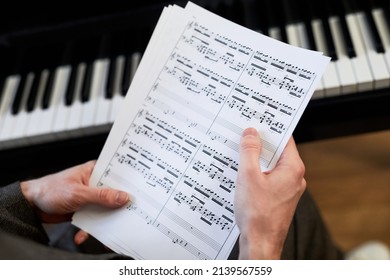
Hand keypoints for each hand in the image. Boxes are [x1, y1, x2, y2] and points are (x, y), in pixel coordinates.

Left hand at [20, 160, 129, 223]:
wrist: (31, 205)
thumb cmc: (50, 190)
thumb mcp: (78, 193)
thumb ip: (101, 196)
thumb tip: (122, 197)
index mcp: (94, 171)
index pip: (116, 175)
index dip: (128, 184)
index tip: (138, 194)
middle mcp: (94, 183)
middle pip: (113, 195)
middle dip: (118, 207)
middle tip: (127, 215)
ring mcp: (90, 197)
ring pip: (105, 209)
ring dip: (104, 222)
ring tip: (107, 232)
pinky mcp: (85, 210)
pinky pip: (94, 220)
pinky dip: (90, 230)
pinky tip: (83, 235)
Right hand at [234, 128, 305, 258]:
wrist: (260, 243)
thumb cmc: (258, 215)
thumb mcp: (248, 176)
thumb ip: (249, 151)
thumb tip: (251, 133)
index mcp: (292, 169)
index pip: (285, 139)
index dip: (270, 129)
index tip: (258, 121)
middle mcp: (294, 178)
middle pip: (277, 152)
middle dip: (260, 144)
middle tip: (244, 136)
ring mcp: (288, 189)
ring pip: (272, 166)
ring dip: (257, 160)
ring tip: (240, 156)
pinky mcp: (279, 198)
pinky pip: (269, 178)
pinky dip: (257, 173)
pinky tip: (243, 175)